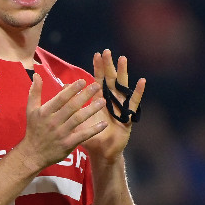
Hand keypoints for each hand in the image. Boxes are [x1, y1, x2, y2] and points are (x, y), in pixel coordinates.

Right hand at [15, 73, 106, 171]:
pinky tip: (104, 124)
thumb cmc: (34, 129)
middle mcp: (54, 121)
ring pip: (79, 119)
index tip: (83, 81)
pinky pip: (83, 135)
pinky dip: (93, 129)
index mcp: (45, 111)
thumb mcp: (31, 110)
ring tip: (103, 101)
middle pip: (72, 106)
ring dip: (91, 110)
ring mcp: (62, 133)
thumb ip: (35, 92)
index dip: (72, 89)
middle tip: (98, 86)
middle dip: (85, 95)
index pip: (61, 98)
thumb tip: (37, 75)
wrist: (33, 153)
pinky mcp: (68, 144)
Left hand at [82, 49, 145, 163]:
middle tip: (107, 51)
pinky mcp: (128, 116)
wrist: (102, 153)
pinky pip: (134, 102)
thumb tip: (63, 88)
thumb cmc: (90, 137)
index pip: (99, 80)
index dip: (98, 68)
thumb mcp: (78, 121)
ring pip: (122, 86)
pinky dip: (138, 92)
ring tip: (123, 59)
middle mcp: (111, 101)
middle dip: (109, 65)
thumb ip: (72, 106)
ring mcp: (121, 107)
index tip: (97, 54)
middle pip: (110, 79)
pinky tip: (142, 81)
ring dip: (123, 73)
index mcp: (100, 100)